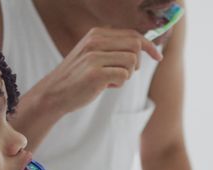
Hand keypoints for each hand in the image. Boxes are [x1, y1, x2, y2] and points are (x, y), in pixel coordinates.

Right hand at [33, 27, 162, 115]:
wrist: (54, 93)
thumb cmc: (79, 77)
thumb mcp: (94, 54)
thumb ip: (114, 48)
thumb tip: (142, 46)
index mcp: (97, 33)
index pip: (133, 34)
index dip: (149, 46)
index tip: (158, 57)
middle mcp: (96, 41)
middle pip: (136, 45)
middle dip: (137, 63)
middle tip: (122, 74)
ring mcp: (95, 56)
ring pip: (132, 61)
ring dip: (126, 75)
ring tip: (110, 80)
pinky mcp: (95, 73)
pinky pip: (124, 76)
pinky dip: (119, 84)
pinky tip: (105, 86)